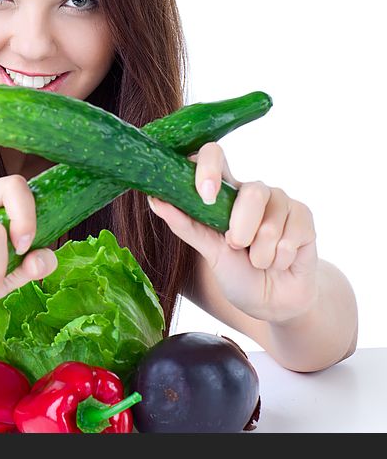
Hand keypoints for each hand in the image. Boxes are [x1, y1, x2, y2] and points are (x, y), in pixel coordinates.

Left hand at [147, 142, 318, 323]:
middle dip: (242, 229)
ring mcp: (281, 202)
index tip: (205, 196)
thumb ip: (185, 225)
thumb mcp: (208, 251)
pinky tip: (281, 262)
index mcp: (224, 193)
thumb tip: (154, 199)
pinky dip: (281, 258)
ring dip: (262, 253)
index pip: (214, 155)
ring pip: (272, 218)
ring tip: (259, 261)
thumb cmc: (236, 273)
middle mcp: (253, 192)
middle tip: (237, 246)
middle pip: (251, 191)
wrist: (272, 303)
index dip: (208, 167)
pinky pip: (293, 234)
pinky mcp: (304, 217)